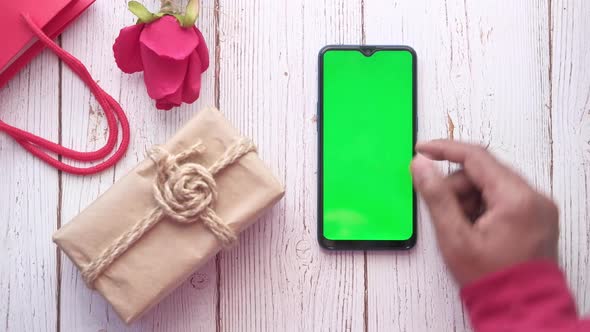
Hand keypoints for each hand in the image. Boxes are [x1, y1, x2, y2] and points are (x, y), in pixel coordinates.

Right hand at [410, 140, 559, 285]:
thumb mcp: (454, 237)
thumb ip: (436, 196)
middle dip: (457, 187)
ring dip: (470, 198)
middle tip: (445, 212)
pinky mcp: (537, 215)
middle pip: (484, 171)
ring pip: (492, 183)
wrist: (520, 309)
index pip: (476, 157)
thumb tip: (420, 165)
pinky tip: (475, 228)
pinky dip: (483, 206)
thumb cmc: (489, 278)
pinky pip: (503, 197)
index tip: (422, 150)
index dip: (444, 150)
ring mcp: (538, 206)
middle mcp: (534, 197)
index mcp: (516, 199)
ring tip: (462, 227)